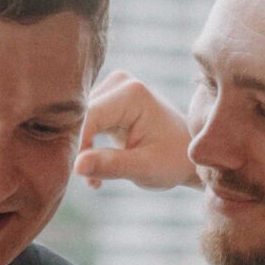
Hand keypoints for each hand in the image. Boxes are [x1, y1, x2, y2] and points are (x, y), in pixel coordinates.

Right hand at [75, 71, 196, 189]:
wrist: (187, 155)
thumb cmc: (173, 161)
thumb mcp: (144, 168)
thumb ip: (110, 165)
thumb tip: (76, 166)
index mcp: (131, 93)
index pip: (88, 116)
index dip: (77, 145)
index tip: (79, 174)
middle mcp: (119, 83)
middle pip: (80, 116)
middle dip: (79, 150)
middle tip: (90, 180)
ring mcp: (112, 89)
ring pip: (78, 121)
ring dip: (82, 151)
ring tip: (95, 179)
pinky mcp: (107, 101)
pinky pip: (83, 123)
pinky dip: (86, 148)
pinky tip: (97, 170)